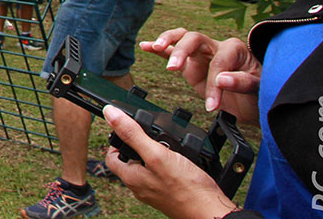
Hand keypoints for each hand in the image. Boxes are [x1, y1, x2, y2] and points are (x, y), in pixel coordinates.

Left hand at [102, 106, 237, 218]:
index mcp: (131, 178)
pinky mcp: (170, 193)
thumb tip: (110, 114)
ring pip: (147, 167)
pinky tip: (179, 159)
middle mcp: (140, 186)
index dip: (115, 140)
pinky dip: (166, 163)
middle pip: (129, 160)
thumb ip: (132, 134)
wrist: (211, 211)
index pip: (111, 156)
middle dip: (137, 145)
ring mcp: (155, 191)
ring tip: (166, 144)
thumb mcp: (156, 154)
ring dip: (154, 153)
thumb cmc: (186, 188)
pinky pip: (162, 174)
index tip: (125, 128)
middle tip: (149, 134)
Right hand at [140, 29, 260, 123]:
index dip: (214, 83)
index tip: (213, 104)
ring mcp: (201, 55)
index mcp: (234, 49)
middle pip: (194, 39)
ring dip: (168, 42)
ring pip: (181, 39)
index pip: (218, 61)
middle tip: (173, 68)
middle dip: (182, 52)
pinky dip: (158, 48)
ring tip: (157, 47)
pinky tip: (145, 46)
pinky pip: (172, 52)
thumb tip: (221, 79)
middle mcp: (215, 47)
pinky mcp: (190, 65)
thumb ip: (241, 81)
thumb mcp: (259, 87)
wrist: (256, 100)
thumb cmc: (260, 89)